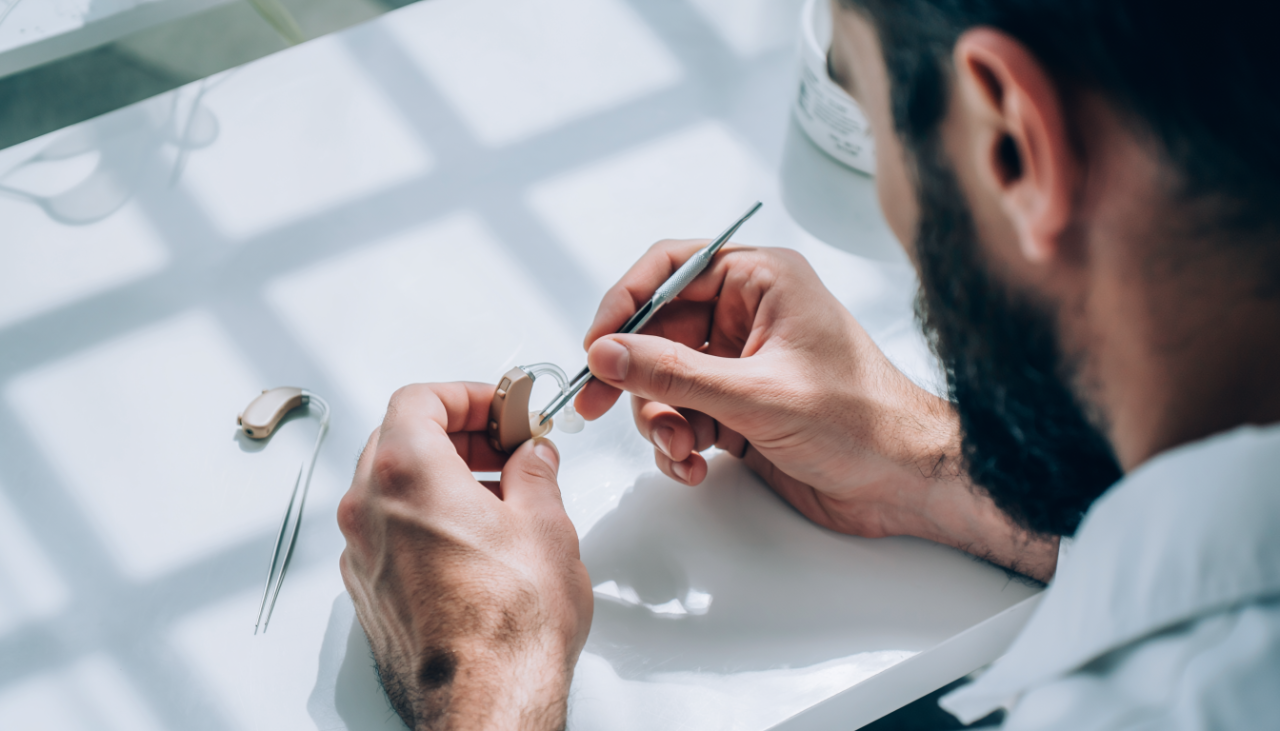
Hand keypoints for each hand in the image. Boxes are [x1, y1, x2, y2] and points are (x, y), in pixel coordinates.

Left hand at [338, 382, 591, 730]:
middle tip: (504, 445)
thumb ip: (534, 473)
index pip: (418, 399)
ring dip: (440, 475)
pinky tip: (473, 536)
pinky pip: (389, 529)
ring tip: (498, 494)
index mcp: (406, 474)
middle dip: (455, 433)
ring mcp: (362, 553)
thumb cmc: (509, 625)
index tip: (500, 408)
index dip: (464, 395)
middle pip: (398, 439)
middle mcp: (368, 510)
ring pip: (389, 485)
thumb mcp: (545, 524)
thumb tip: (531, 457)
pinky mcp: (368, 589)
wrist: (486, 700)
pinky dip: (424, 515)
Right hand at [577, 241, 1056, 579]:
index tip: (595, 345)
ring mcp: (742, 365)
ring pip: (665, 382)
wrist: (907, 482)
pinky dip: (679, 445)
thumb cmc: (862, 420)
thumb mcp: (757, 395)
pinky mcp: (740, 410)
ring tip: (682, 450)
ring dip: (661, 421)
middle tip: (596, 407)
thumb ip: (674, 374)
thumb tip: (607, 353)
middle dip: (633, 377)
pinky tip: (696, 466)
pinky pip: (684, 417)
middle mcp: (749, 316)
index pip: (672, 269)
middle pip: (658, 332)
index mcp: (762, 281)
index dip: (625, 302)